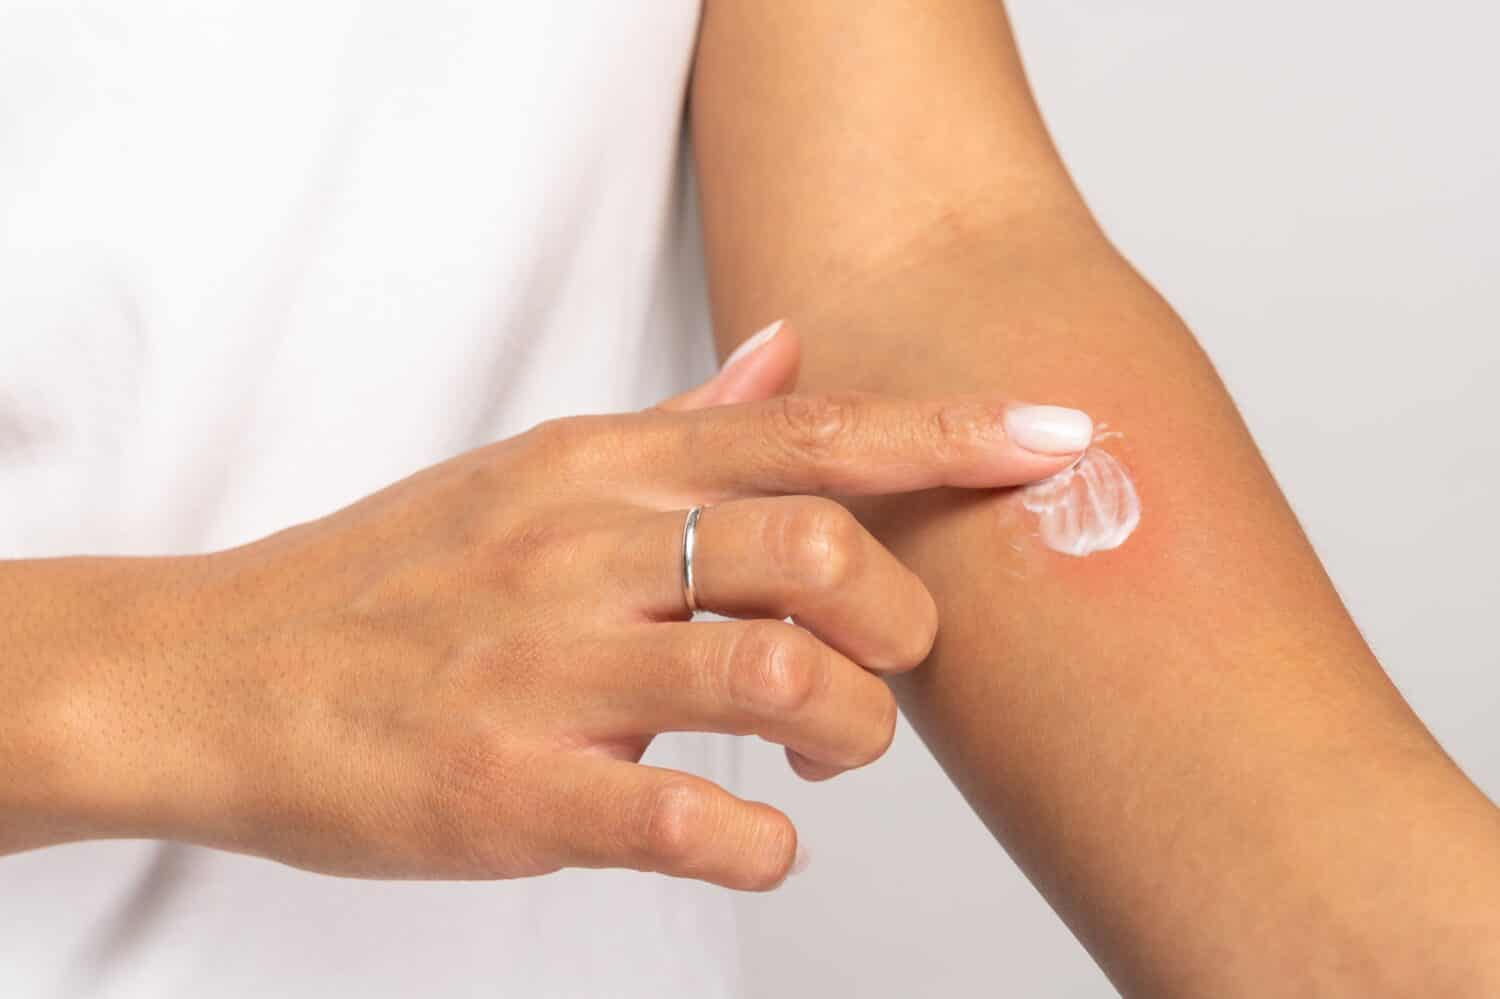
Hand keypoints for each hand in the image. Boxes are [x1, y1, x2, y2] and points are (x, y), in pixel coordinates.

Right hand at [69, 324, 1090, 888]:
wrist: (221, 671)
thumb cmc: (390, 576)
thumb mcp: (535, 471)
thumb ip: (681, 420)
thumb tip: (791, 354)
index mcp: (599, 468)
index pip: (809, 432)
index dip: (950, 433)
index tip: (1059, 442)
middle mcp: (585, 549)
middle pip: (818, 549)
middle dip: (903, 617)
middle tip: (894, 661)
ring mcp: (547, 669)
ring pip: (774, 675)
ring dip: (849, 727)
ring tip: (833, 750)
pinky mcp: (511, 787)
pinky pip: (687, 819)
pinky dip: (763, 841)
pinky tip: (761, 836)